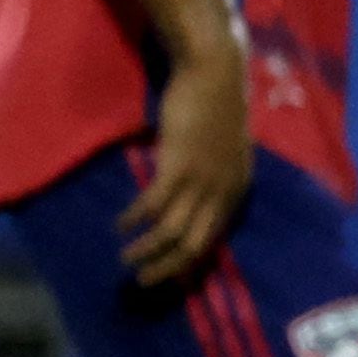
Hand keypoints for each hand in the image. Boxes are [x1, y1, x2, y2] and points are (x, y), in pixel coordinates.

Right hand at [121, 46, 254, 286]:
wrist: (215, 74)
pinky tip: (120, 225)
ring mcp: (202, 180)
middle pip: (196, 245)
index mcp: (237, 190)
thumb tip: (194, 194)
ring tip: (127, 260)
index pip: (214, 238)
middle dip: (168, 268)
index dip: (191, 262)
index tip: (170, 277)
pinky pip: (153, 204)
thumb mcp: (225, 150)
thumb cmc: (216, 107)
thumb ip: (215, 174)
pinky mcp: (178, 165)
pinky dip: (135, 218)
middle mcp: (223, 191)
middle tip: (145, 282)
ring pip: (172, 231)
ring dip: (147, 250)